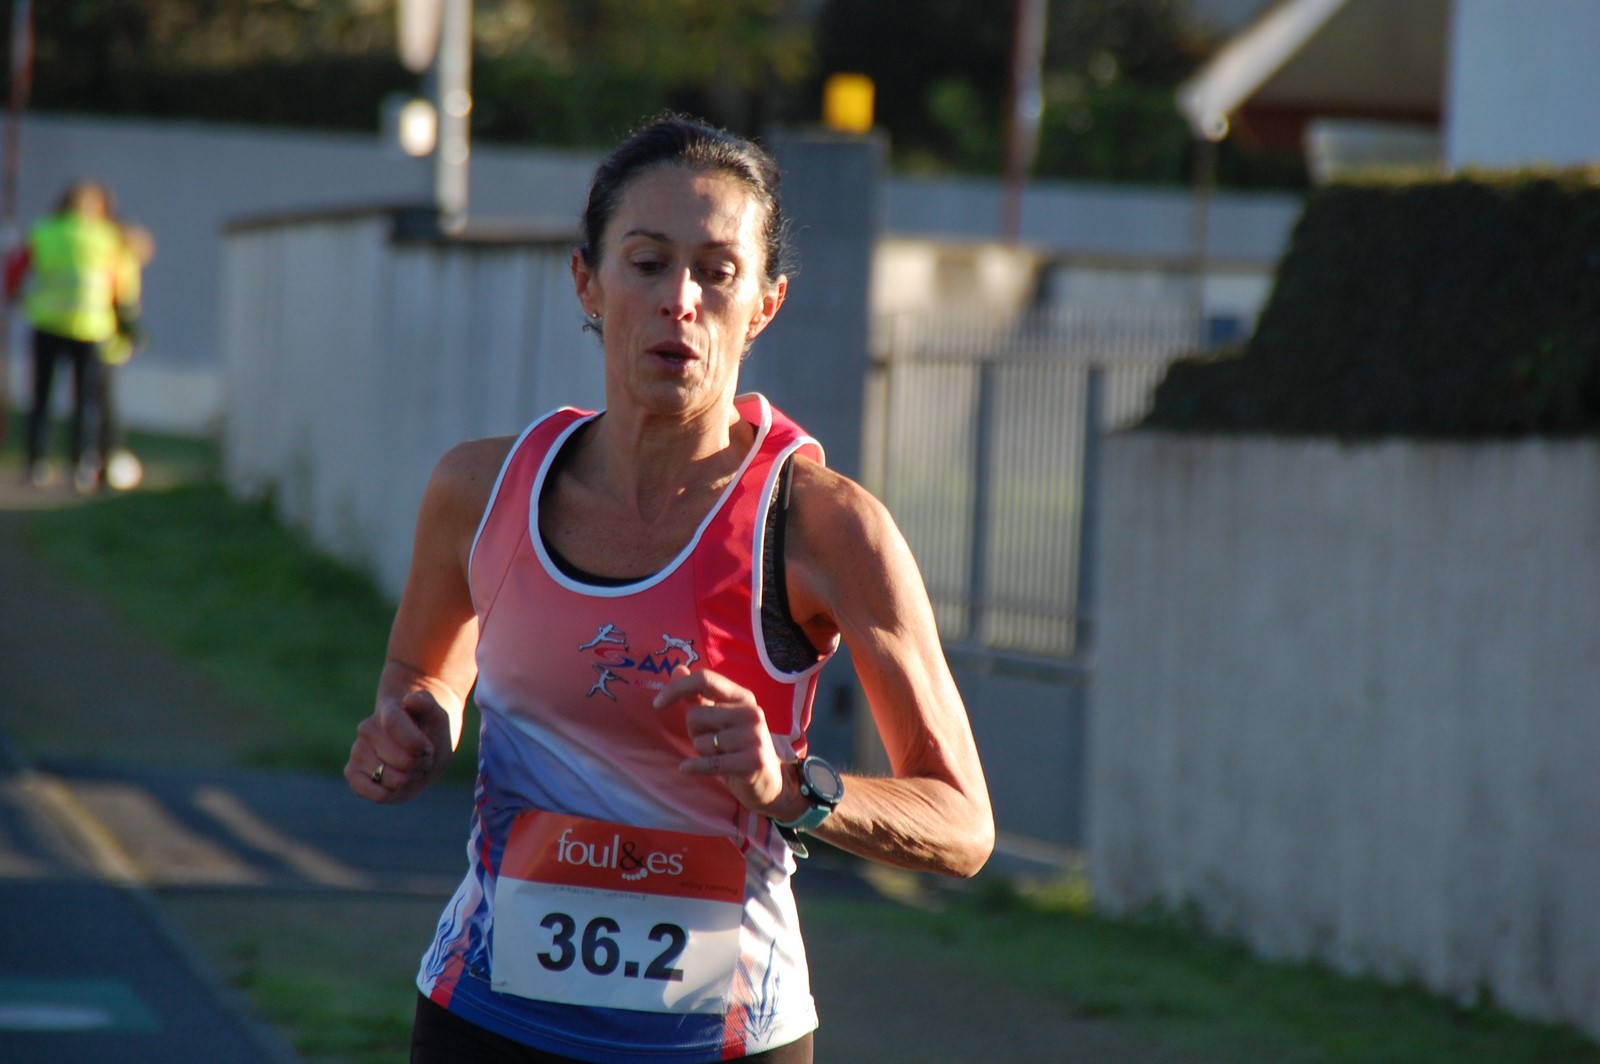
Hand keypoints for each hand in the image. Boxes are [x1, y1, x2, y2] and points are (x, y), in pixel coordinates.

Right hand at [345, 688, 452, 802]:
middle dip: (419, 764)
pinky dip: (392, 793)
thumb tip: (410, 699)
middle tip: (419, 756)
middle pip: (404, 761)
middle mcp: (367, 728)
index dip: (419, 743)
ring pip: (393, 781)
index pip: (393, 723)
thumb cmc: (429, 732)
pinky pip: (375, 794)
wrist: (419, 747)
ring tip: (408, 766)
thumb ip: (429, 706)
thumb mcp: (438, 718)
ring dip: (409, 779)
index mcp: (389, 710)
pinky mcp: (352, 772)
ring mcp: (358, 750)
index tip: (428, 745)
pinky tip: (394, 781)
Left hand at [653, 667, 802, 821]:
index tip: (657, 704)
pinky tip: (688, 768)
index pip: (705, 679)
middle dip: (694, 731)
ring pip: (700, 741)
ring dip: (702, 752)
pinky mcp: (753, 761)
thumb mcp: (718, 718)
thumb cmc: (736, 746)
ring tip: (720, 755)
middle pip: (695, 714)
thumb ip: (698, 695)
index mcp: (742, 697)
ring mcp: (754, 736)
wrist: (768, 780)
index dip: (677, 689)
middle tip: (712, 742)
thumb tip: (678, 669)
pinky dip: (694, 767)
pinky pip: (709, 762)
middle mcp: (751, 712)